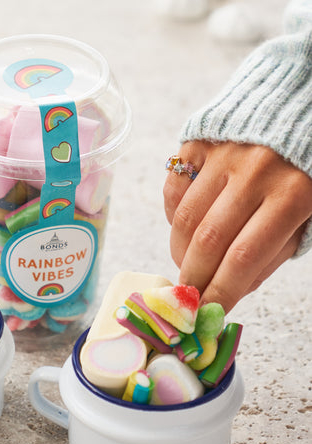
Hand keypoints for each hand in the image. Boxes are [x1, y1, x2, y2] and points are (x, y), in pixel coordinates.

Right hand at [163, 141, 311, 311]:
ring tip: (186, 263)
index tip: (205, 312)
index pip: (244, 258)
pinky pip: (173, 188)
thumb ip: (274, 251)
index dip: (220, 291)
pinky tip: (183, 227)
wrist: (301, 103)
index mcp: (293, 195)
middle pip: (208, 240)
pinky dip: (172, 216)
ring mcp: (223, 154)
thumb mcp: (309, 215)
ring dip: (179, 251)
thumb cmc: (307, 170)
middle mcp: (254, 172)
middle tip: (187, 295)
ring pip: (184, 217)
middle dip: (192, 277)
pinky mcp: (199, 141)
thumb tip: (232, 287)